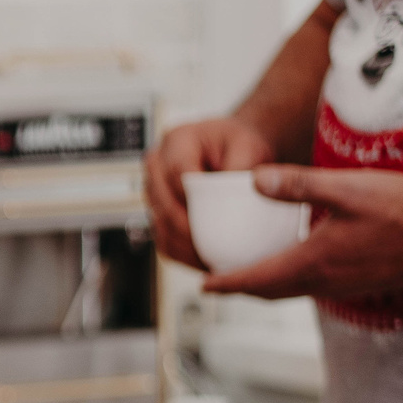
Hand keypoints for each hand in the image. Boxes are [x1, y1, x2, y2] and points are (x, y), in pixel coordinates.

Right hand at [144, 115, 276, 271]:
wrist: (234, 148)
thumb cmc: (240, 145)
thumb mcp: (250, 147)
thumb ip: (241, 169)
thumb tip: (235, 201)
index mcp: (177, 141)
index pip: (177, 175)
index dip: (193, 201)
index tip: (215, 223)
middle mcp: (157, 164)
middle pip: (164, 203)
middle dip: (188, 230)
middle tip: (212, 249)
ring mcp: (152, 189)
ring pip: (160, 223)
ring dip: (183, 245)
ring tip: (209, 261)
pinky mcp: (156, 210)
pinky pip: (161, 237)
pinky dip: (180, 252)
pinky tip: (202, 261)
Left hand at [200, 165, 402, 300]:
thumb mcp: (349, 189)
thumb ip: (299, 185)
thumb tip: (253, 181)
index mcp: (311, 262)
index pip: (255, 279)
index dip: (226, 283)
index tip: (203, 284)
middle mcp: (322, 280)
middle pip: (268, 291)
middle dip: (239, 287)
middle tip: (216, 281)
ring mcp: (341, 284)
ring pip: (289, 291)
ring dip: (264, 285)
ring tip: (246, 273)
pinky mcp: (356, 281)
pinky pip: (310, 286)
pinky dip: (289, 280)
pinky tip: (293, 263)